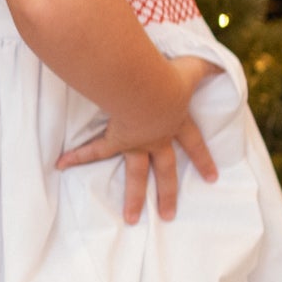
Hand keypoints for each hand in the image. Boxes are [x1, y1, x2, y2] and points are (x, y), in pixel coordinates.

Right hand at [57, 57, 221, 222]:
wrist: (146, 90)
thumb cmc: (168, 79)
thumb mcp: (194, 70)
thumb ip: (206, 66)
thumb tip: (219, 62)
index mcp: (176, 123)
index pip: (194, 143)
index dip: (203, 159)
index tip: (212, 179)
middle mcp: (157, 139)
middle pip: (165, 171)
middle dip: (168, 193)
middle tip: (168, 216)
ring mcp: (136, 143)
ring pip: (135, 175)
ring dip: (133, 198)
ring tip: (130, 219)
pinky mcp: (115, 140)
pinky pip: (94, 150)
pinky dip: (78, 157)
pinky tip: (62, 165)